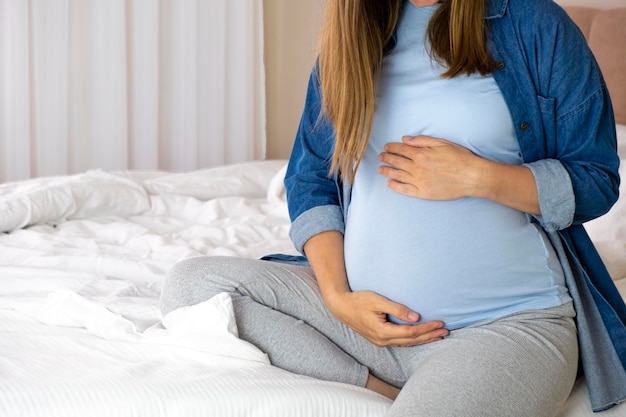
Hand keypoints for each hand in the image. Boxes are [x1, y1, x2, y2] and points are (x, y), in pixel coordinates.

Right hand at [326, 290, 448, 346]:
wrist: (341, 307)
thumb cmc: (359, 301)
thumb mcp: (378, 301)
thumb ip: (397, 309)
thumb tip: (415, 317)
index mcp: (383, 332)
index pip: (411, 332)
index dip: (427, 328)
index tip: (440, 323)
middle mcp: (383, 340)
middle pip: (412, 341)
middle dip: (430, 336)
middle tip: (446, 331)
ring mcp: (381, 342)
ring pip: (408, 343)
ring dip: (424, 339)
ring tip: (439, 336)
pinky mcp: (380, 339)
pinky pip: (401, 342)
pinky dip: (414, 340)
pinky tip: (422, 337)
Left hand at [378, 135, 484, 200]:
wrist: (471, 176)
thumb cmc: (459, 158)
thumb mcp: (442, 143)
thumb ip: (422, 140)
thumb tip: (405, 139)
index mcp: (421, 154)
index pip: (402, 150)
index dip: (392, 148)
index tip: (386, 147)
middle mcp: (417, 168)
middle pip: (397, 162)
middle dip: (387, 158)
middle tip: (380, 157)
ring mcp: (419, 181)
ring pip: (398, 175)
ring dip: (387, 171)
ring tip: (380, 169)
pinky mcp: (422, 193)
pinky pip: (404, 190)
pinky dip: (395, 186)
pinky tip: (389, 183)